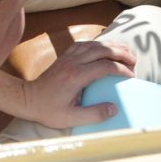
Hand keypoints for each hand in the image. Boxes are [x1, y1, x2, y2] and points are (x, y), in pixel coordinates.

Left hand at [14, 38, 137, 128]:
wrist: (26, 99)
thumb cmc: (47, 110)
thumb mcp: (70, 118)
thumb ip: (93, 114)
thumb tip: (114, 108)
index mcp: (76, 77)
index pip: (104, 67)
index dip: (121, 69)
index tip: (131, 76)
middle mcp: (72, 63)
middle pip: (101, 50)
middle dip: (120, 53)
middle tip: (134, 60)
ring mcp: (67, 57)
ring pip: (93, 44)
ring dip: (111, 45)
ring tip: (125, 50)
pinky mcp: (64, 57)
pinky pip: (83, 44)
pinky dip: (97, 43)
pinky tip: (104, 47)